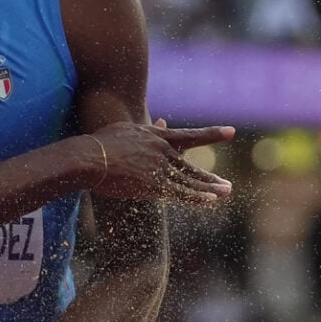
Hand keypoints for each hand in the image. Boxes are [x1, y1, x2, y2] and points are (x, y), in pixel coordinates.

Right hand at [90, 118, 233, 203]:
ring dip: (209, 188)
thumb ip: (148, 129)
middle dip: (210, 178)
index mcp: (156, 136)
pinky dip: (196, 197)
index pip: (189, 136)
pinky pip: (179, 193)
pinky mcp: (152, 185)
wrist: (89, 158)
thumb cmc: (101, 144)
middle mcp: (162, 151)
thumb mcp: (127, 130)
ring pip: (189, 181)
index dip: (211, 134)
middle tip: (227, 186)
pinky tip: (210, 200)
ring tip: (225, 192)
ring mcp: (159, 168)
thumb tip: (164, 121)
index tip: (231, 131)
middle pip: (191, 166)